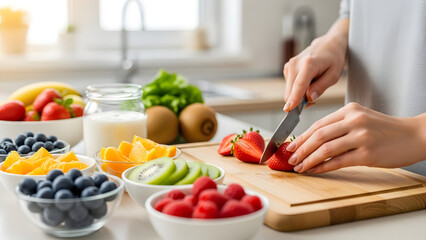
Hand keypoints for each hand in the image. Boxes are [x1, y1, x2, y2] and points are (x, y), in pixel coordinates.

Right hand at [283, 19, 348, 111]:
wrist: (328, 45)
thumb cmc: (333, 59)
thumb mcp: (334, 75)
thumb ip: (321, 87)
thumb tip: (309, 98)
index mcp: (309, 64)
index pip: (299, 85)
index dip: (294, 99)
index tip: (288, 110)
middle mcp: (295, 64)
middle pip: (291, 92)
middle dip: (300, 101)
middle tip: (315, 98)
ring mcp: (289, 66)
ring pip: (289, 91)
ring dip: (300, 95)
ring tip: (313, 86)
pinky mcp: (287, 69)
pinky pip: (290, 87)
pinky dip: (298, 89)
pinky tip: (308, 82)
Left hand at [285, 103, 425, 173]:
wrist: (415, 136)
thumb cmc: (386, 130)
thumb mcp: (362, 119)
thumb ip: (340, 126)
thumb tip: (313, 140)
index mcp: (350, 110)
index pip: (318, 124)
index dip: (301, 136)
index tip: (290, 146)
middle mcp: (354, 121)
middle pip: (318, 135)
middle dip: (300, 149)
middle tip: (290, 158)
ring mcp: (361, 137)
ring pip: (325, 149)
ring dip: (308, 159)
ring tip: (299, 166)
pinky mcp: (367, 154)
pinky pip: (338, 161)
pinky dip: (322, 167)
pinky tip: (314, 170)